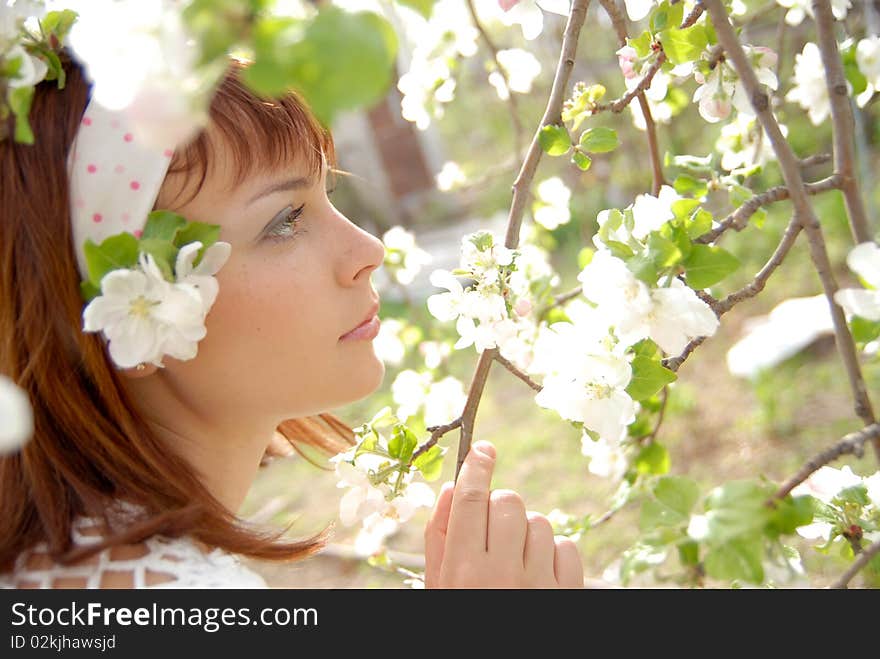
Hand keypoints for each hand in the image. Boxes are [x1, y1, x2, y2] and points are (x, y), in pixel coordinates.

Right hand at [424, 440, 583, 587]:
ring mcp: (539, 586)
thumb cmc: (463, 619)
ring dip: (526, 532)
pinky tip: (538, 573)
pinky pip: (568, 547)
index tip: (482, 448)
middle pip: (507, 502)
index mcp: (463, 572)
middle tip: (491, 530)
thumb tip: (453, 485)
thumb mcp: (438, 588)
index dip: (477, 465)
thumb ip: (440, 538)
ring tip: (514, 560)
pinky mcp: (568, 595)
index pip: (471, 500)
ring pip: (539, 522)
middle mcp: (502, 575)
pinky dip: (554, 554)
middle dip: (498, 506)